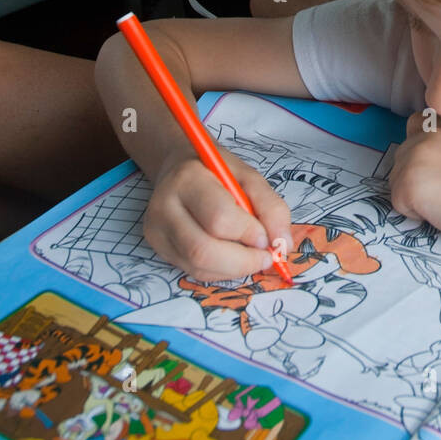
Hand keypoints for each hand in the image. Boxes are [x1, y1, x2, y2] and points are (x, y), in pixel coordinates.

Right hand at [145, 151, 293, 280]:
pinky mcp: (157, 247)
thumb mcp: (250, 177)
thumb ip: (271, 208)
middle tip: (265, 257)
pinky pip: (193, 271)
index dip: (248, 234)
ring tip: (251, 256)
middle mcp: (165, 206)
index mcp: (189, 179)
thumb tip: (283, 244)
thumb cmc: (218, 172)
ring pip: (197, 267)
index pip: (219, 218)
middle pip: (203, 250)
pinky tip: (232, 257)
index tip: (267, 238)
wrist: (180, 168)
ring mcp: (157, 229)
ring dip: (233, 270)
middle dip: (242, 261)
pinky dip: (220, 271)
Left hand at [389, 113, 440, 250]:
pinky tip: (440, 211)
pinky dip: (414, 213)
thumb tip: (433, 160)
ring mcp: (413, 159)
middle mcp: (424, 137)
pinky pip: (398, 203)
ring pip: (396, 181)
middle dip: (416, 176)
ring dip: (414, 195)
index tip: (433, 165)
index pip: (415, 124)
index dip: (419, 146)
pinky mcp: (406, 184)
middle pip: (402, 157)